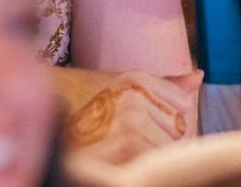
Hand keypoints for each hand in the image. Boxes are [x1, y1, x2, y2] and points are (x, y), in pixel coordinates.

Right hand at [58, 68, 199, 164]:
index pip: (182, 105)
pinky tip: (118, 159)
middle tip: (125, 138)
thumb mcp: (121, 87)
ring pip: (168, 149)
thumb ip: (164, 84)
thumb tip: (200, 75)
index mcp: (134, 79)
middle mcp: (133, 97)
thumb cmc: (83, 106)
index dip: (167, 120)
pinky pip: (153, 162)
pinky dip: (140, 166)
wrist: (40, 125)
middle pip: (178, 130)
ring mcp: (129, 124)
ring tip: (120, 148)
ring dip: (150, 155)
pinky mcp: (124, 149)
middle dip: (161, 138)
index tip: (140, 123)